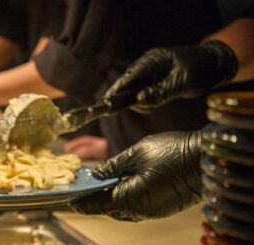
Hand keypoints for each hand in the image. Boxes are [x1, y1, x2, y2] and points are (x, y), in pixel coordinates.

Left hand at [71, 131, 201, 221]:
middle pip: (109, 209)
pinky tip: (120, 187)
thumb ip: (112, 165)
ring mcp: (152, 212)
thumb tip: (96, 174)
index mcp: (130, 199)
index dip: (82, 201)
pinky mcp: (162, 209)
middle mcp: (140, 211)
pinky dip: (124, 199)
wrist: (207, 159)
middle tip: (80, 190)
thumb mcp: (136, 153)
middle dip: (94, 200)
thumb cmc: (172, 153)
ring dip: (110, 200)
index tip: (69, 199)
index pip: (98, 204)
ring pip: (123, 210)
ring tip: (98, 187)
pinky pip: (136, 207)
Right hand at [106, 41, 237, 112]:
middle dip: (129, 98)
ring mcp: (150, 73)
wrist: (215, 64)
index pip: (129, 77)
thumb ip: (159, 92)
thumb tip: (140, 101)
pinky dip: (148, 101)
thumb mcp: (181, 83)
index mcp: (152, 60)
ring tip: (157, 103)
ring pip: (135, 91)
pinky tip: (157, 102)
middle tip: (134, 108)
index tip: (105, 103)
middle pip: (128, 84)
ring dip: (142, 101)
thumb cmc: (199, 69)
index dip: (116, 90)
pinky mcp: (154, 81)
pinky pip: (144, 93)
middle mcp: (147, 65)